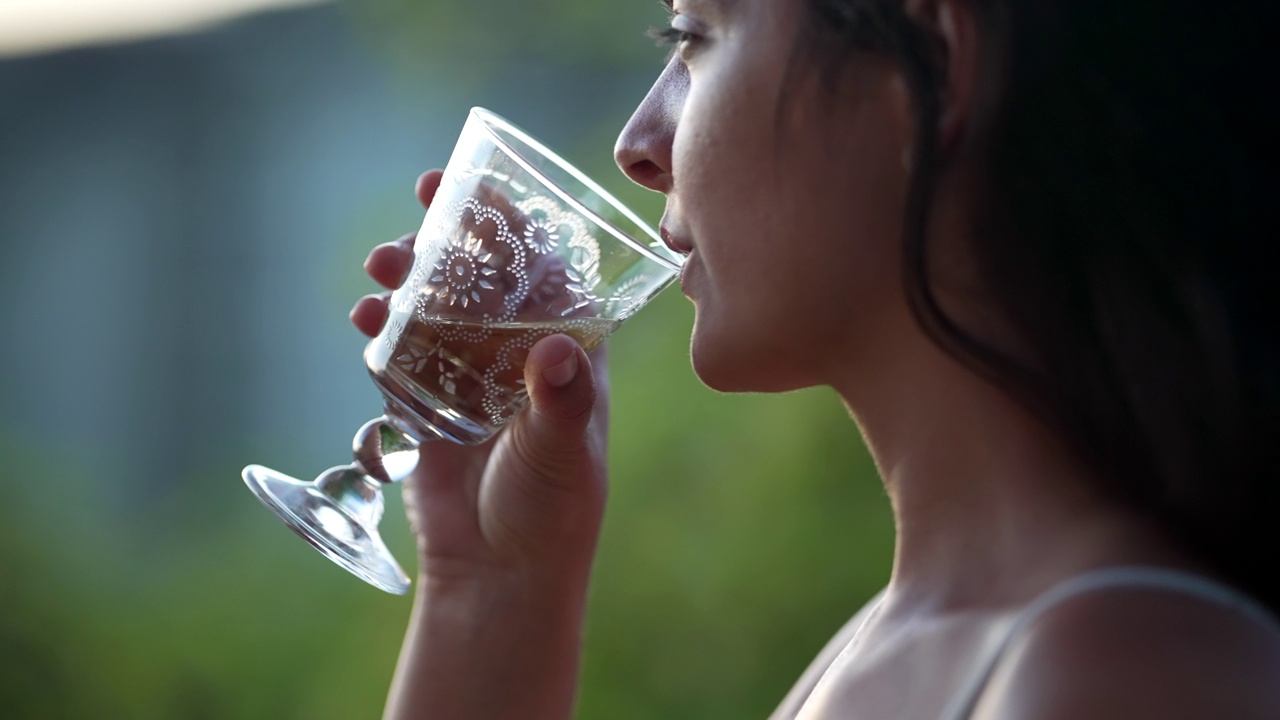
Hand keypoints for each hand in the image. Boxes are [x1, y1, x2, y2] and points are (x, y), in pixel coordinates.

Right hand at [351, 170, 610, 589]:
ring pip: (436, 308)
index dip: (518, 224)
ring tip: (381, 268)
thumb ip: (558, 402)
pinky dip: (381, 332)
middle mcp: (517, 354)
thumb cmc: (552, 511)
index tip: (486, 185)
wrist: (499, 574)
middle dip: (452, 239)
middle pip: (484, 277)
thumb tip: (558, 350)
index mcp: (567, 352)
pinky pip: (399, 354)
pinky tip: (365, 320)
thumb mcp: (561, 453)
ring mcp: (469, 376)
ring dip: (408, 280)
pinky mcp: (425, 404)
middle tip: (421, 208)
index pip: (547, 271)